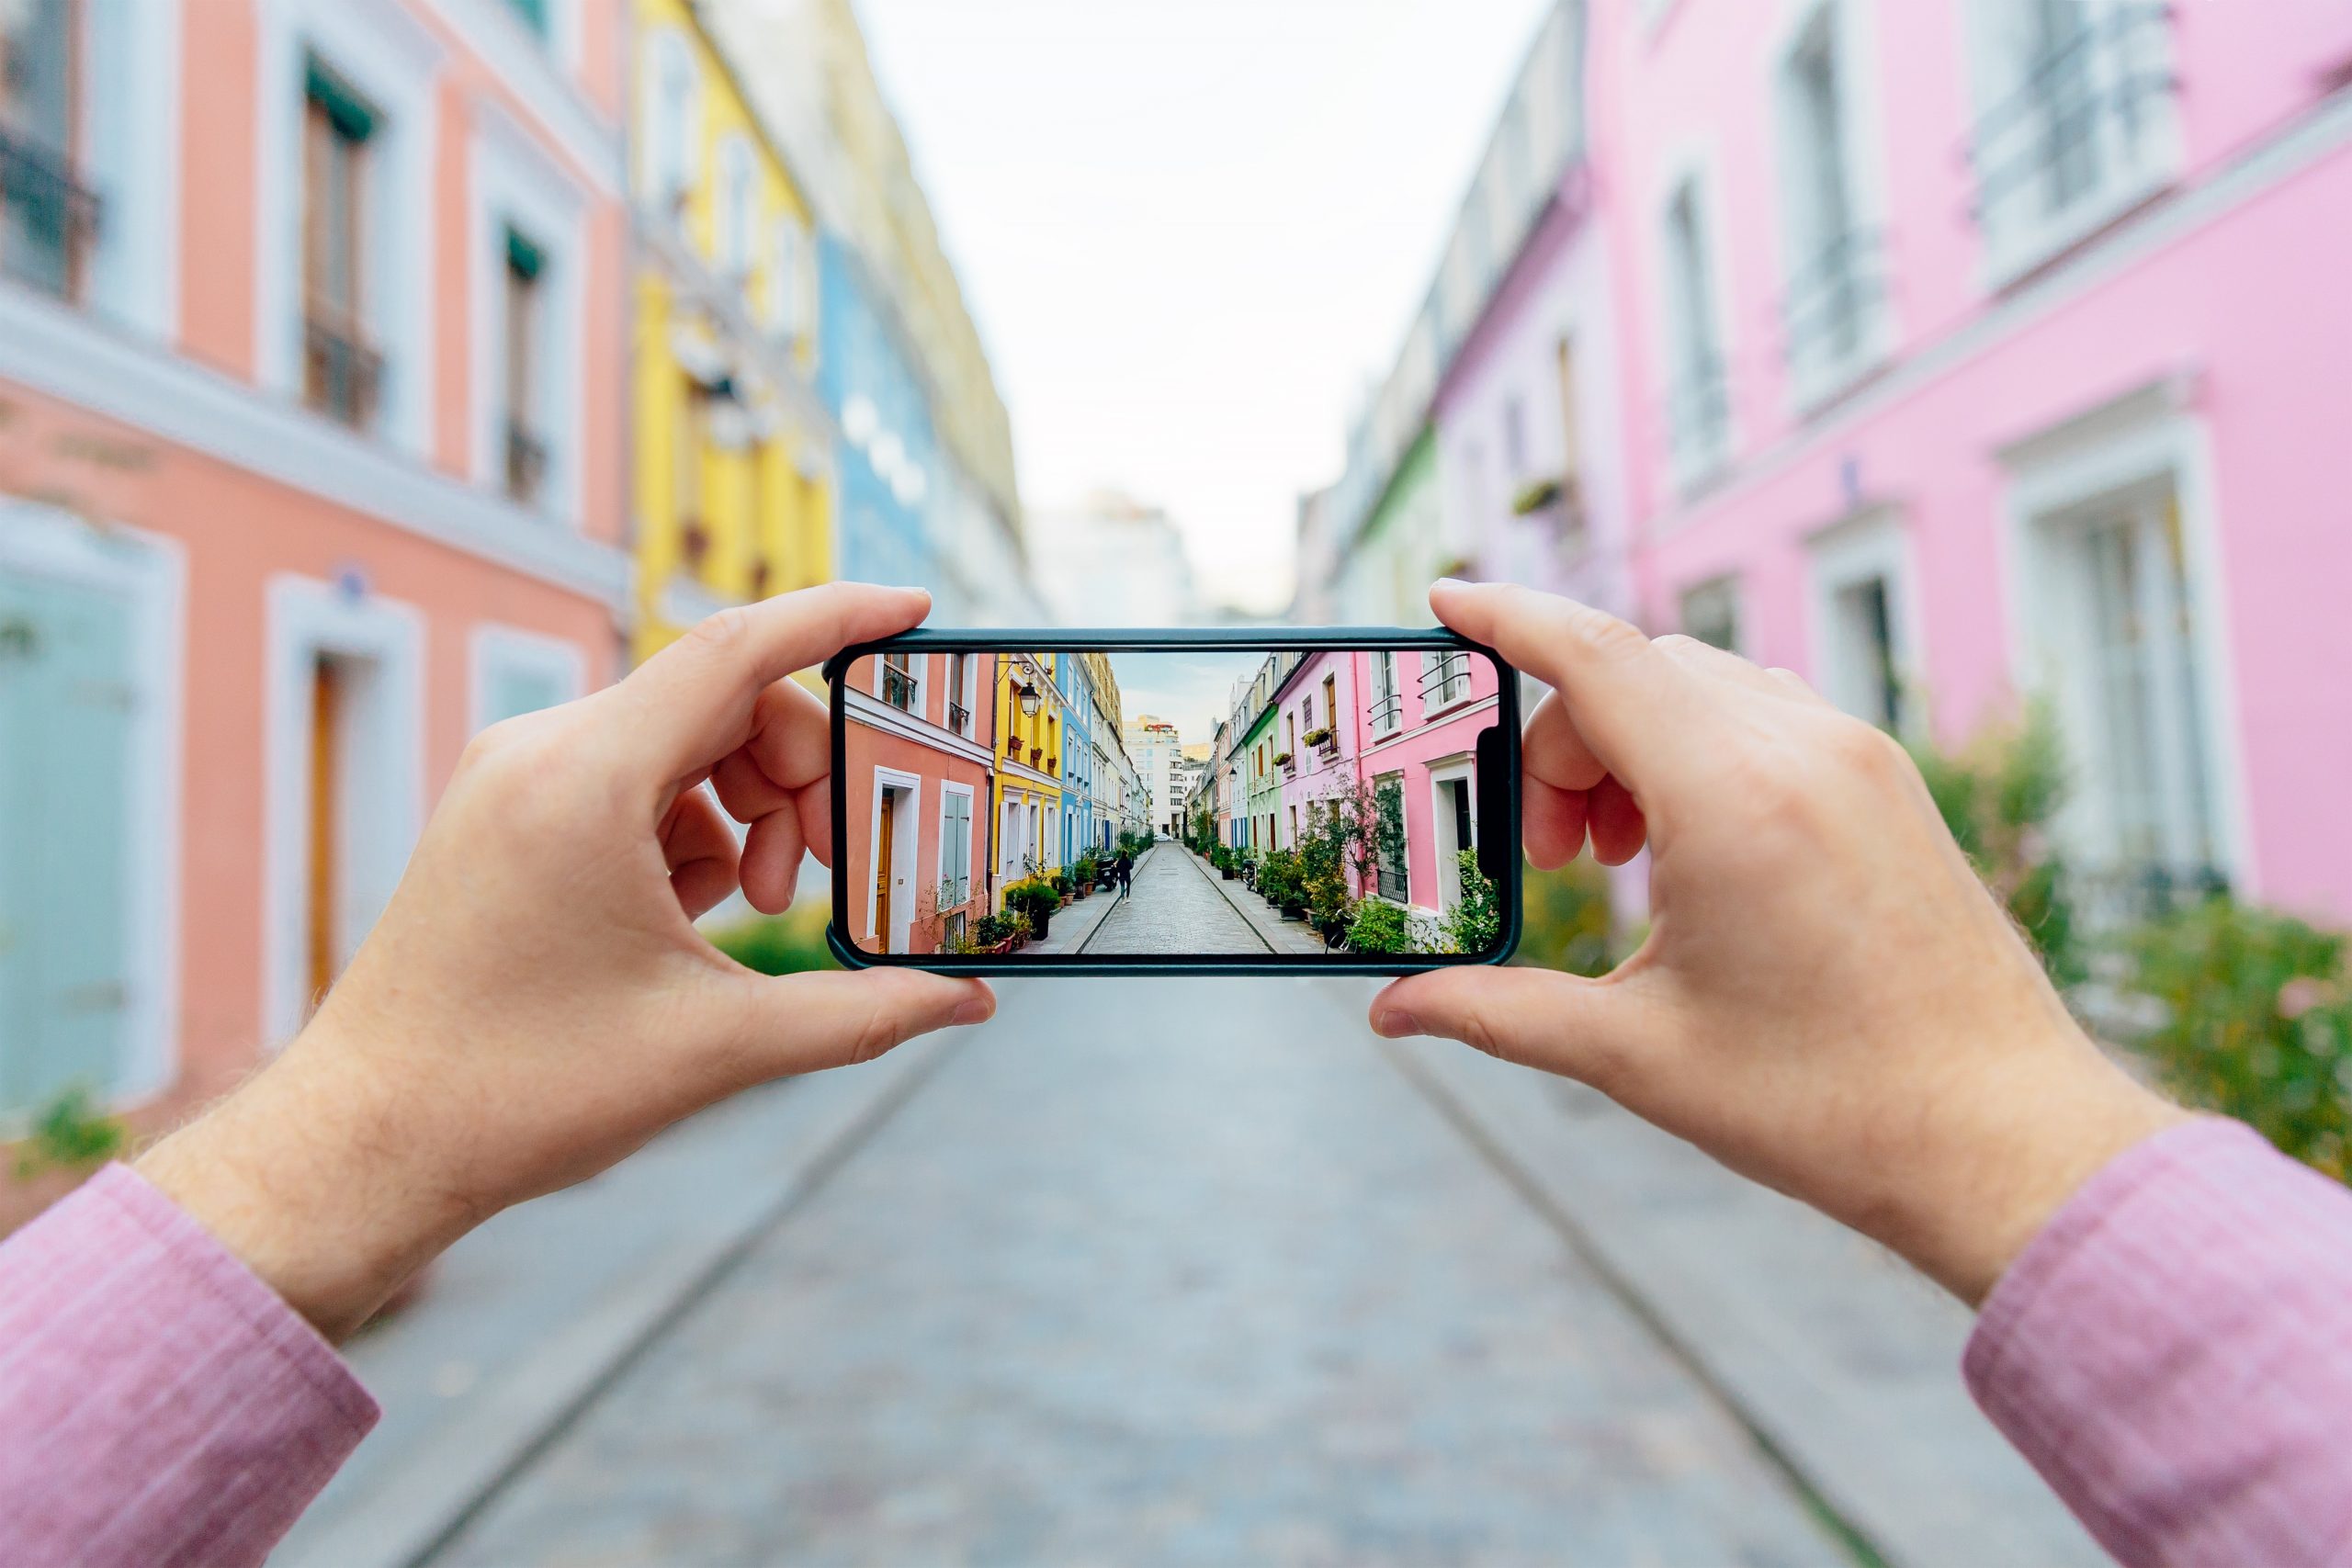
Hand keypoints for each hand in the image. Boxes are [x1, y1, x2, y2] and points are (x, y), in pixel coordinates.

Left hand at [138, 585, 992, 1337]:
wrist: (369, 1139)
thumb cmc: (521, 1091)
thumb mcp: (716, 1048)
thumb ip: (859, 1013)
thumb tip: (967, 1000)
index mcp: (586, 781)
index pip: (736, 650)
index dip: (837, 617)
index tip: (914, 608)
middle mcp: (540, 752)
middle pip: (722, 698)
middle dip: (800, 774)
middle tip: (822, 876)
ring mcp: (512, 776)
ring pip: (679, 738)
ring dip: (747, 806)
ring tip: (754, 911)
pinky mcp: (502, 811)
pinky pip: (630, 776)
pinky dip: (687, 826)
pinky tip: (689, 915)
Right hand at [1372, 581, 2183, 1303]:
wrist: (2005, 1138)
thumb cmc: (1830, 1104)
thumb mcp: (1639, 1056)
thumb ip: (1501, 1015)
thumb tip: (1394, 1014)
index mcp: (1731, 799)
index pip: (1595, 654)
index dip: (1508, 617)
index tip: (1445, 601)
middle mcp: (1801, 750)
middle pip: (1635, 672)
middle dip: (1561, 740)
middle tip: (1548, 857)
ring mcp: (1858, 758)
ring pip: (1700, 687)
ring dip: (1629, 743)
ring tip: (1616, 862)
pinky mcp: (1890, 785)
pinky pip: (1763, 715)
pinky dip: (1696, 752)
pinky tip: (1689, 855)